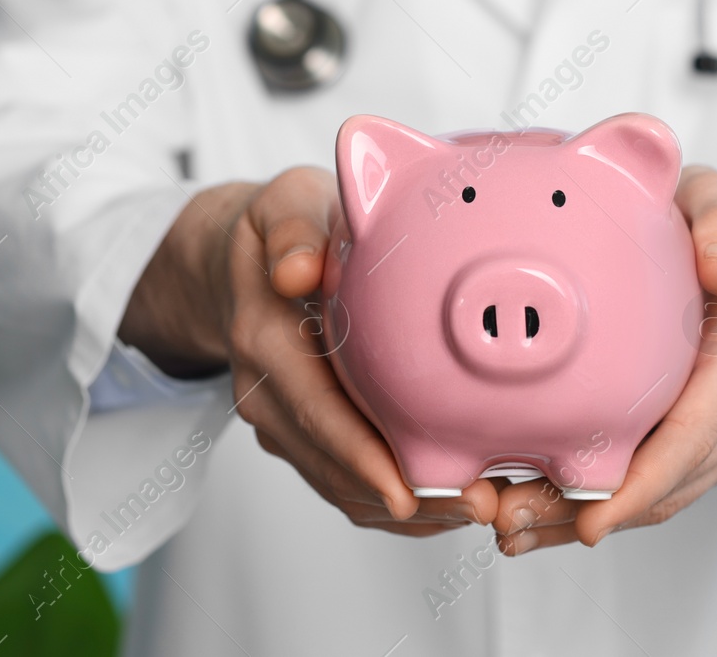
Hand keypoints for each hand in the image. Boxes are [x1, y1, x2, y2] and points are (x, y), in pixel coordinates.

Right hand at [120, 169, 499, 535]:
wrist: (235, 261)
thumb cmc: (276, 228)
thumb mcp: (282, 206)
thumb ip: (292, 232)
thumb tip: (295, 271)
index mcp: (266, 342)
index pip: (316, 412)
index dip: (361, 457)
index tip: (407, 491)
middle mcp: (268, 394)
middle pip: (336, 465)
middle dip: (405, 496)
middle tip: (478, 505)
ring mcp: (285, 421)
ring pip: (344, 486)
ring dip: (411, 509)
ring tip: (481, 509)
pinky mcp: (305, 434)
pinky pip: (348, 481)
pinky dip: (398, 500)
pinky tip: (451, 502)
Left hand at [490, 168, 716, 554]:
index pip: (694, 435)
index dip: (642, 485)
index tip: (590, 522)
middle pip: (669, 482)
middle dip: (591, 513)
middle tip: (509, 524)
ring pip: (662, 494)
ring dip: (586, 517)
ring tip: (511, 526)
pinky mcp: (713, 440)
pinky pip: (661, 482)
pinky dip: (605, 500)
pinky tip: (543, 506)